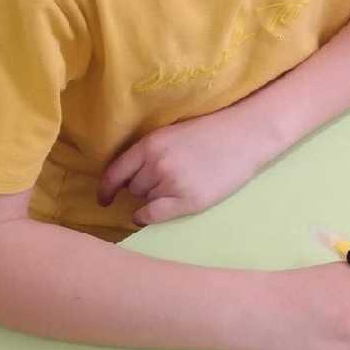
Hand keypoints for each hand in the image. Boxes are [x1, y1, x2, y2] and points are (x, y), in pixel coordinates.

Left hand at [98, 110, 280, 225]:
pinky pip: (153, 215)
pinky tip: (148, 215)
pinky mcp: (188, 201)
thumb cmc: (211, 132)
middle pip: (132, 187)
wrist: (246, 136)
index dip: (106, 188)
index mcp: (150, 144)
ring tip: (173, 187)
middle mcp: (156, 164)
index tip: (104, 199)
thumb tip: (127, 180)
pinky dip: (145, 217)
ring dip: (150, 197)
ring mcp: (172, 184)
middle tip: (160, 181)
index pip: (115, 172)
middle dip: (140, 187)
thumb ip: (150, 152)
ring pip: (144, 200)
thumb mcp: (173, 133)